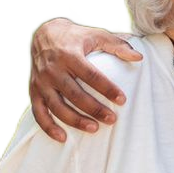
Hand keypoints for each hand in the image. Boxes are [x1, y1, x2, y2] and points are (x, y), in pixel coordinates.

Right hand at [29, 18, 142, 140]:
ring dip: (75, 120)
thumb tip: (139, 57)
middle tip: (112, 119)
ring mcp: (42, 82)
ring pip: (57, 106)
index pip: (91, 75)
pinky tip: (63, 138)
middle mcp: (53, 69)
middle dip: (94, 109)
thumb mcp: (96, 35)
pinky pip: (39, 113)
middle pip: (74, 94)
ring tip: (94, 129)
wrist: (44, 35)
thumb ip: (118, 45)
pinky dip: (49, 127)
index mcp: (70, 55)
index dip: (107, 88)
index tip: (122, 100)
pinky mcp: (34, 91)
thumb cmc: (76, 37)